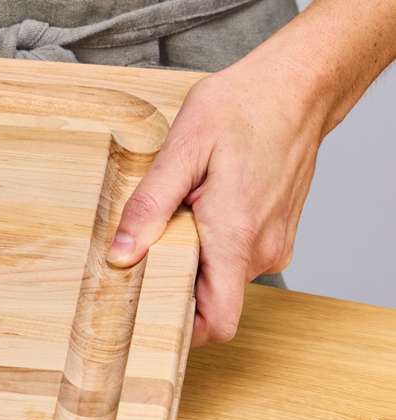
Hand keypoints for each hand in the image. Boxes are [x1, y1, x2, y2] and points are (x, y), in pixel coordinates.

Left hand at [105, 62, 323, 344]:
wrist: (296, 87)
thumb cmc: (243, 109)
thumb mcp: (182, 150)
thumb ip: (149, 207)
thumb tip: (121, 255)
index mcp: (236, 237)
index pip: (217, 323)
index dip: (180, 332)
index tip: (143, 315)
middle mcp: (262, 250)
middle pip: (210, 300)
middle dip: (172, 282)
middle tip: (140, 248)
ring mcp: (274, 242)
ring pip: (222, 276)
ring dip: (191, 258)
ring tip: (172, 215)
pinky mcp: (275, 231)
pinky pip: (236, 256)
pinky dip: (211, 243)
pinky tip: (196, 206)